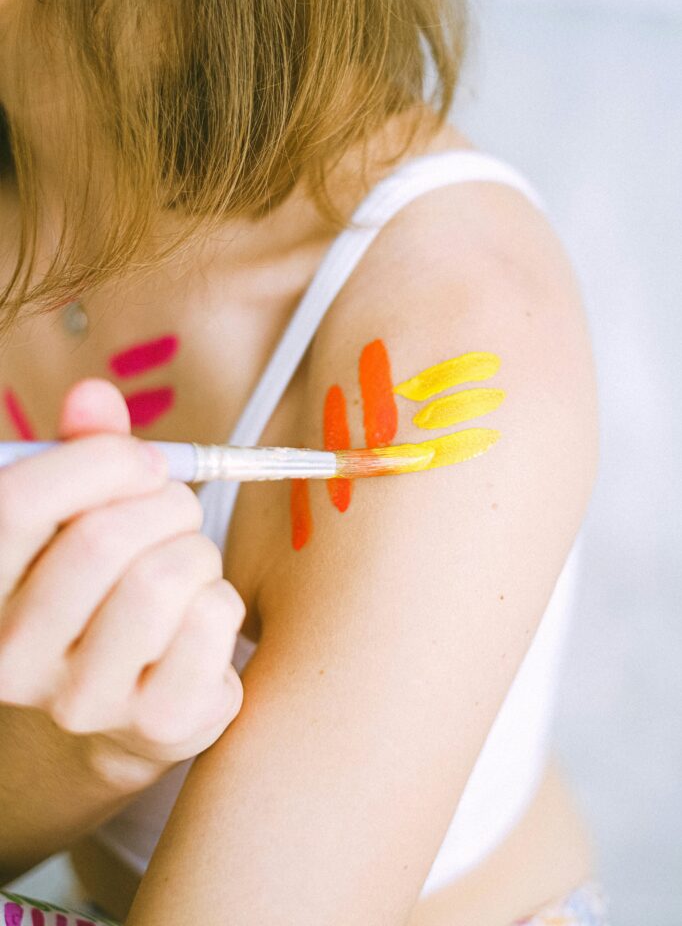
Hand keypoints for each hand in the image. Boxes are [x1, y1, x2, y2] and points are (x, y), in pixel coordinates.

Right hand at [0, 379, 245, 785]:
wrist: (135, 705)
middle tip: (176, 509)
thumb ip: (81, 453)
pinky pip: (213, 620)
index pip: (19, 504)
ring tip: (186, 566)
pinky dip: (223, 599)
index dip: (98, 459)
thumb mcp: (80, 517)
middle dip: (164, 502)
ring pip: (164, 578)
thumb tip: (92, 395)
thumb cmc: (106, 592)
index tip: (142, 460)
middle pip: (101, 540)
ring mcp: (83, 701)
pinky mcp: (159, 724)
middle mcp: (13, 658)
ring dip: (197, 551)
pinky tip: (200, 616)